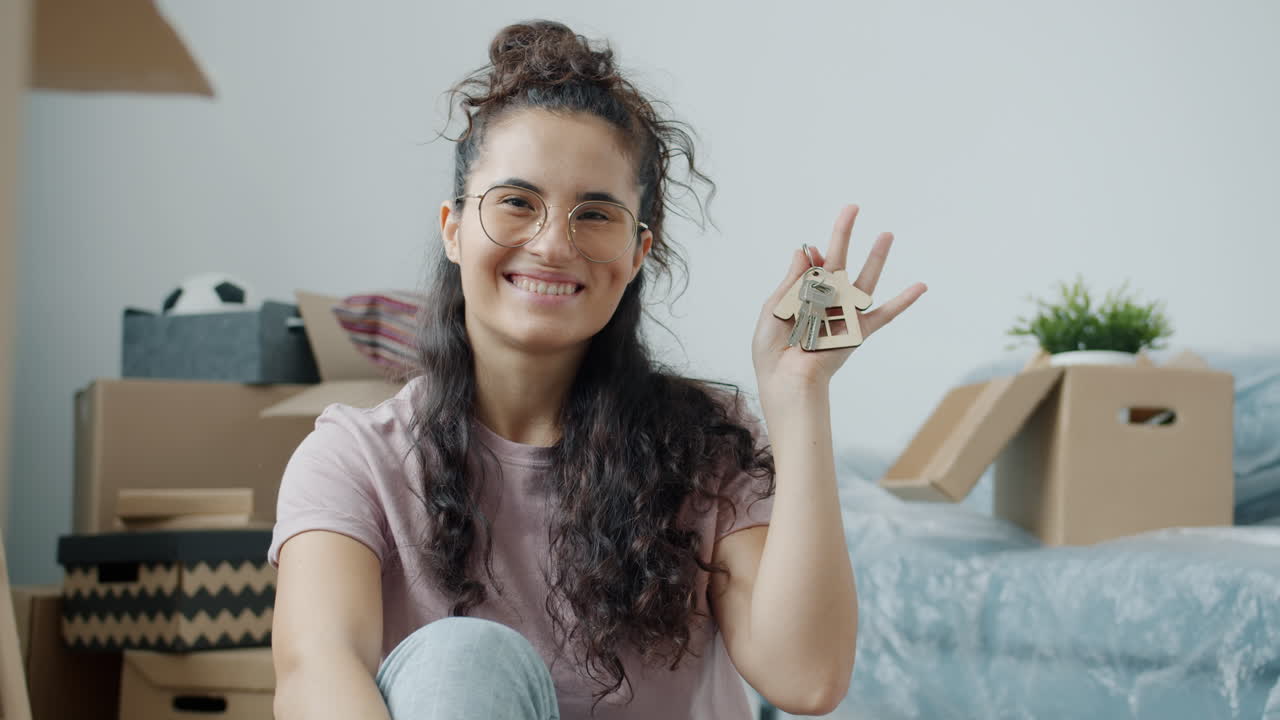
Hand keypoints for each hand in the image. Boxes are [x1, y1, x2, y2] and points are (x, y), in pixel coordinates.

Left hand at [752, 205, 927, 394]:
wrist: (785, 381)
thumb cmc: (773, 352)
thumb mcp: (775, 309)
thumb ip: (792, 280)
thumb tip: (804, 249)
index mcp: (803, 297)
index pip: (813, 266)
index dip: (812, 256)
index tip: (811, 253)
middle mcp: (825, 303)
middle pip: (838, 262)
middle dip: (844, 235)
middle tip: (852, 207)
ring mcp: (843, 315)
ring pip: (863, 280)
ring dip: (876, 257)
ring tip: (887, 234)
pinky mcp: (857, 332)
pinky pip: (884, 315)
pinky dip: (903, 302)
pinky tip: (920, 286)